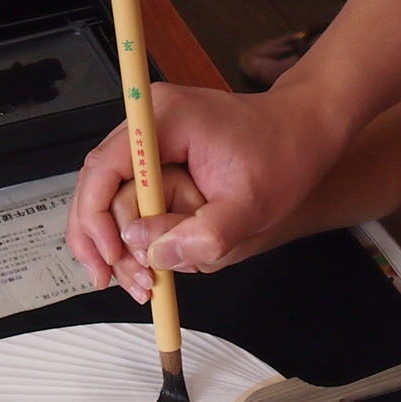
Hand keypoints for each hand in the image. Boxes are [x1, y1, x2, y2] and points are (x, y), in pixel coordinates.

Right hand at [68, 81, 349, 291]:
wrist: (305, 127)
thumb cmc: (284, 156)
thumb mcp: (251, 206)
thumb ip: (203, 235)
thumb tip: (151, 254)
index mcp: (165, 120)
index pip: (103, 168)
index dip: (95, 220)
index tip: (109, 261)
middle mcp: (149, 119)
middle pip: (97, 184)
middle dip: (101, 239)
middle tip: (117, 282)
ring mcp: (151, 133)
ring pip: (110, 193)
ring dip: (116, 240)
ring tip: (140, 281)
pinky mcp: (159, 151)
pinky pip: (130, 191)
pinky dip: (132, 229)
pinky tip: (144, 261)